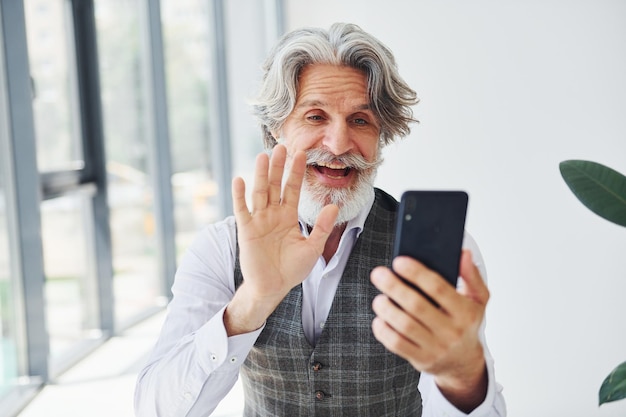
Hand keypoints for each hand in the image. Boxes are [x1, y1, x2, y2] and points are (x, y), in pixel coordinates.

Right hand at [225, 145, 337, 334]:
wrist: (273, 287)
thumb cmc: (292, 269)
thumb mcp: (312, 247)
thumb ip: (322, 226)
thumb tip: (334, 205)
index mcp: (288, 216)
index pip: (293, 189)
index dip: (296, 172)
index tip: (302, 153)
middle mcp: (273, 214)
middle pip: (275, 185)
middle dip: (279, 166)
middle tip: (282, 146)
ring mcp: (259, 220)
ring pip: (260, 192)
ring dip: (261, 175)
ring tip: (263, 156)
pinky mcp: (246, 230)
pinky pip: (243, 209)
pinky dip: (240, 195)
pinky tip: (239, 180)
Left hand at [370, 250, 488, 411]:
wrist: (464, 362)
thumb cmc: (466, 323)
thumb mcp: (478, 299)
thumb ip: (471, 275)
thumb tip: (463, 253)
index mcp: (465, 312)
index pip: (439, 288)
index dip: (417, 273)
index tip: (399, 261)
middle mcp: (452, 331)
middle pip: (417, 305)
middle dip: (394, 287)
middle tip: (379, 274)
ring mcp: (436, 347)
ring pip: (405, 326)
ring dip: (386, 308)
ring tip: (379, 297)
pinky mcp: (421, 359)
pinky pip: (397, 344)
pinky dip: (383, 330)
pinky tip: (379, 319)